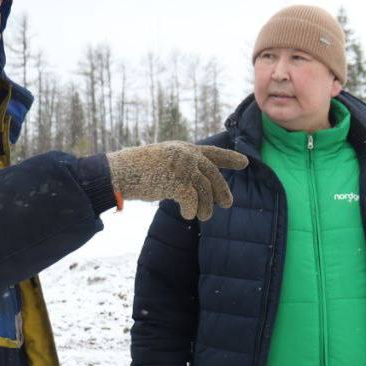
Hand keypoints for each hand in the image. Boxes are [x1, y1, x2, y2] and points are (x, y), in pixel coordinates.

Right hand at [106, 142, 248, 220]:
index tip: (245, 163)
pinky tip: (188, 215)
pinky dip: (191, 210)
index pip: (213, 153)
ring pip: (205, 190)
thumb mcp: (164, 161)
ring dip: (206, 206)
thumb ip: (183, 168)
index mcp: (184, 149)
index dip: (230, 158)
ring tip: (204, 216)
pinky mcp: (176, 182)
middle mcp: (187, 156)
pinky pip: (192, 200)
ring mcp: (182, 168)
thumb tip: (200, 186)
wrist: (120, 172)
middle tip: (228, 203)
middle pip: (213, 175)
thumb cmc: (138, 170)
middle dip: (221, 190)